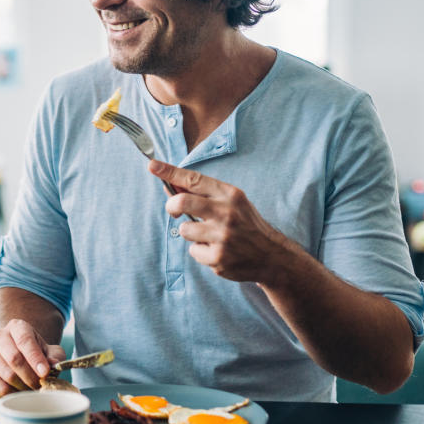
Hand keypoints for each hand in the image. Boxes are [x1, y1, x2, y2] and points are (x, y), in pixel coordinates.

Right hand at [0, 319, 65, 395]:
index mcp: (17, 326)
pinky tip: (16, 393)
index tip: (45, 373)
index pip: (25, 340)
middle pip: (14, 359)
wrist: (16, 353)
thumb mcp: (50, 351)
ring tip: (30, 391)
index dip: (35, 358)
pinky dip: (6, 393)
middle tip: (40, 386)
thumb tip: (52, 365)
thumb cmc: (35, 353)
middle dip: (30, 377)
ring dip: (20, 387)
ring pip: (4, 374)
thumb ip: (55, 357)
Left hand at [149, 159, 290, 282]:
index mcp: (230, 195)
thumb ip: (205, 195)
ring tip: (209, 236)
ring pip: (184, 230)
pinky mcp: (218, 258)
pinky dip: (201, 252)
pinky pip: (193, 251)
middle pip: (182, 203)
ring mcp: (222, 237)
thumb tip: (171, 187)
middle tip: (174, 211)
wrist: (272, 256)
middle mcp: (226, 213)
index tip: (152, 165)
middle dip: (171, 206)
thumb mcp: (232, 202)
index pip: (193, 180)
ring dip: (191, 233)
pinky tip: (217, 251)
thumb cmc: (246, 225)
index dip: (170, 172)